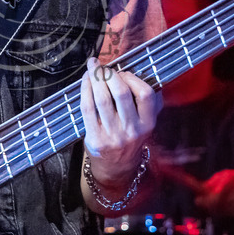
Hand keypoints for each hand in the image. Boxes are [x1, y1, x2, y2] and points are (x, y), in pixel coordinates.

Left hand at [80, 57, 160, 193]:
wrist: (116, 169)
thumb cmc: (129, 138)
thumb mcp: (145, 123)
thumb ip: (145, 102)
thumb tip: (130, 72)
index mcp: (148, 124)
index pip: (145, 94)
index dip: (133, 78)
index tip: (123, 72)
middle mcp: (132, 131)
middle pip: (121, 93)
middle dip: (109, 74)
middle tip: (102, 65)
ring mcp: (113, 136)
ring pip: (102, 99)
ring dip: (95, 78)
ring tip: (92, 67)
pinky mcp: (95, 138)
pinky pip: (87, 108)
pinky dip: (85, 91)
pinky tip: (85, 81)